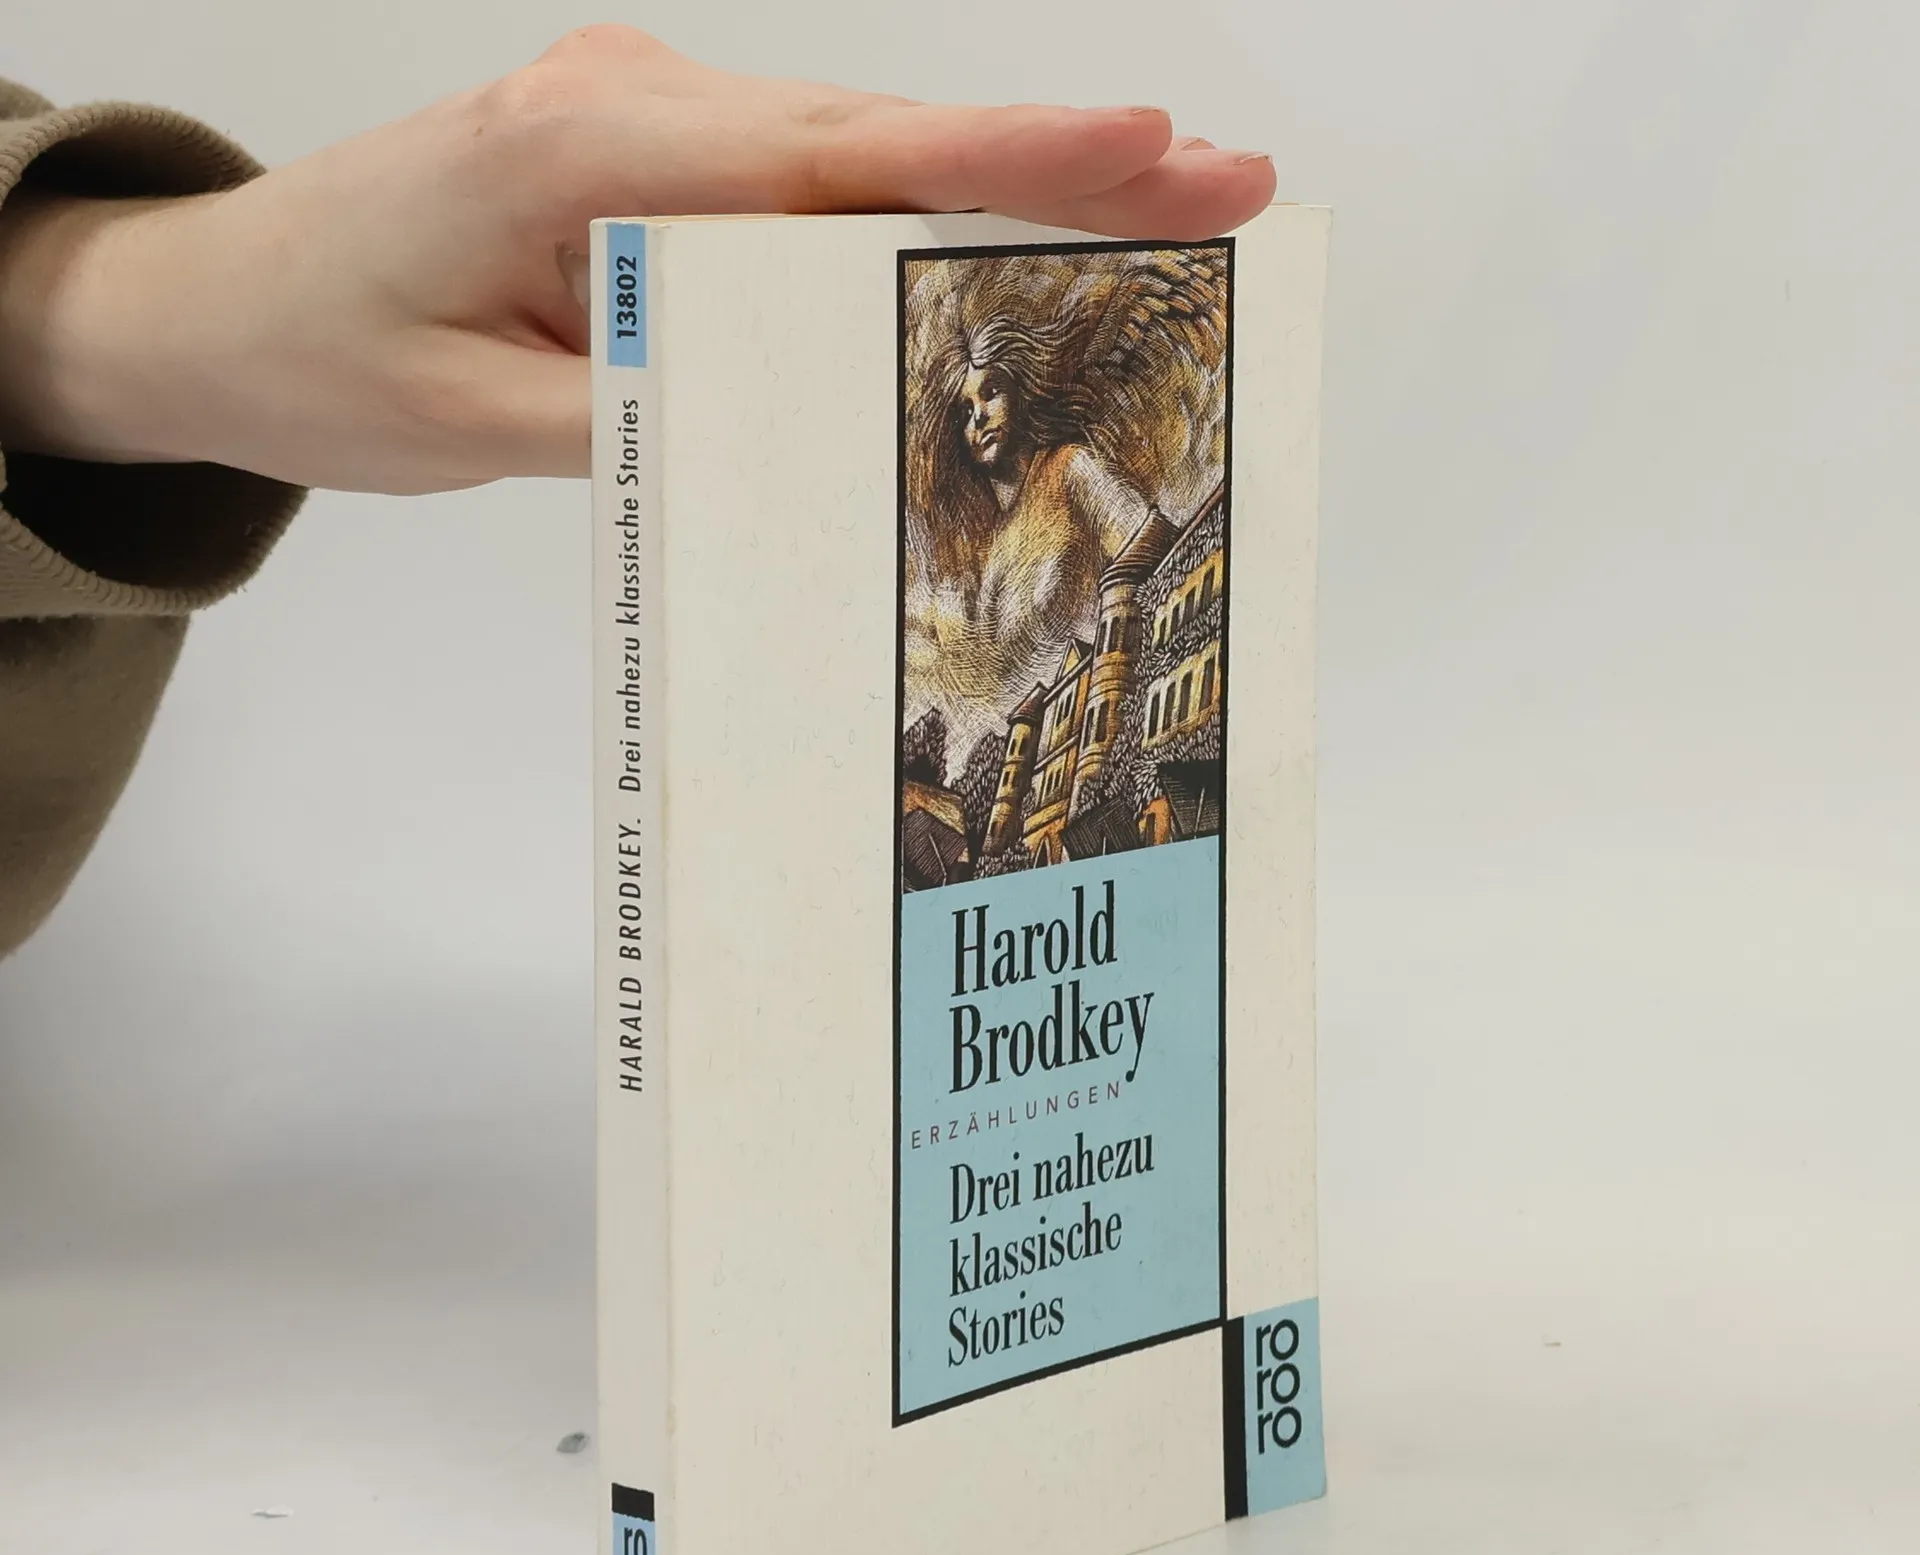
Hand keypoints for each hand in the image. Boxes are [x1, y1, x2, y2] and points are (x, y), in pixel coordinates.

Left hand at [0, 27, 1275, 493]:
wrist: (217, 305)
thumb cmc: (319, 353)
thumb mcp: (468, 426)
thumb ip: (644, 420)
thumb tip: (809, 434)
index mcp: (589, 145)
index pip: (837, 153)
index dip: (1008, 157)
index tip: (1154, 149)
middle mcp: (638, 108)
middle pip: (885, 139)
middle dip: (1062, 165)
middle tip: (1228, 187)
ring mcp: (652, 133)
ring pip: (862, 161)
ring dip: (1007, 194)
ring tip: (1159, 224)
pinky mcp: (657, 175)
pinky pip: (810, 195)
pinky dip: (915, 223)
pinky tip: (1003, 256)